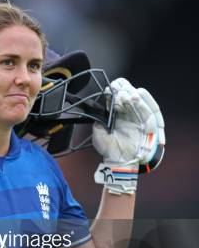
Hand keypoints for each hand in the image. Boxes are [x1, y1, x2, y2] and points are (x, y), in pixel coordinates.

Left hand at [93, 78, 164, 194]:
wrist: (119, 162)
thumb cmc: (109, 149)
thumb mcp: (99, 132)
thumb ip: (99, 120)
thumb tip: (99, 109)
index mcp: (117, 115)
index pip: (117, 99)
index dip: (114, 92)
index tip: (109, 88)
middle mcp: (128, 115)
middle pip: (128, 97)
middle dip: (123, 89)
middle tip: (118, 85)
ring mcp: (139, 118)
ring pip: (138, 102)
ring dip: (132, 94)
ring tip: (125, 91)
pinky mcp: (148, 124)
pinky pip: (148, 110)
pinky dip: (142, 103)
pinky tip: (136, 96)